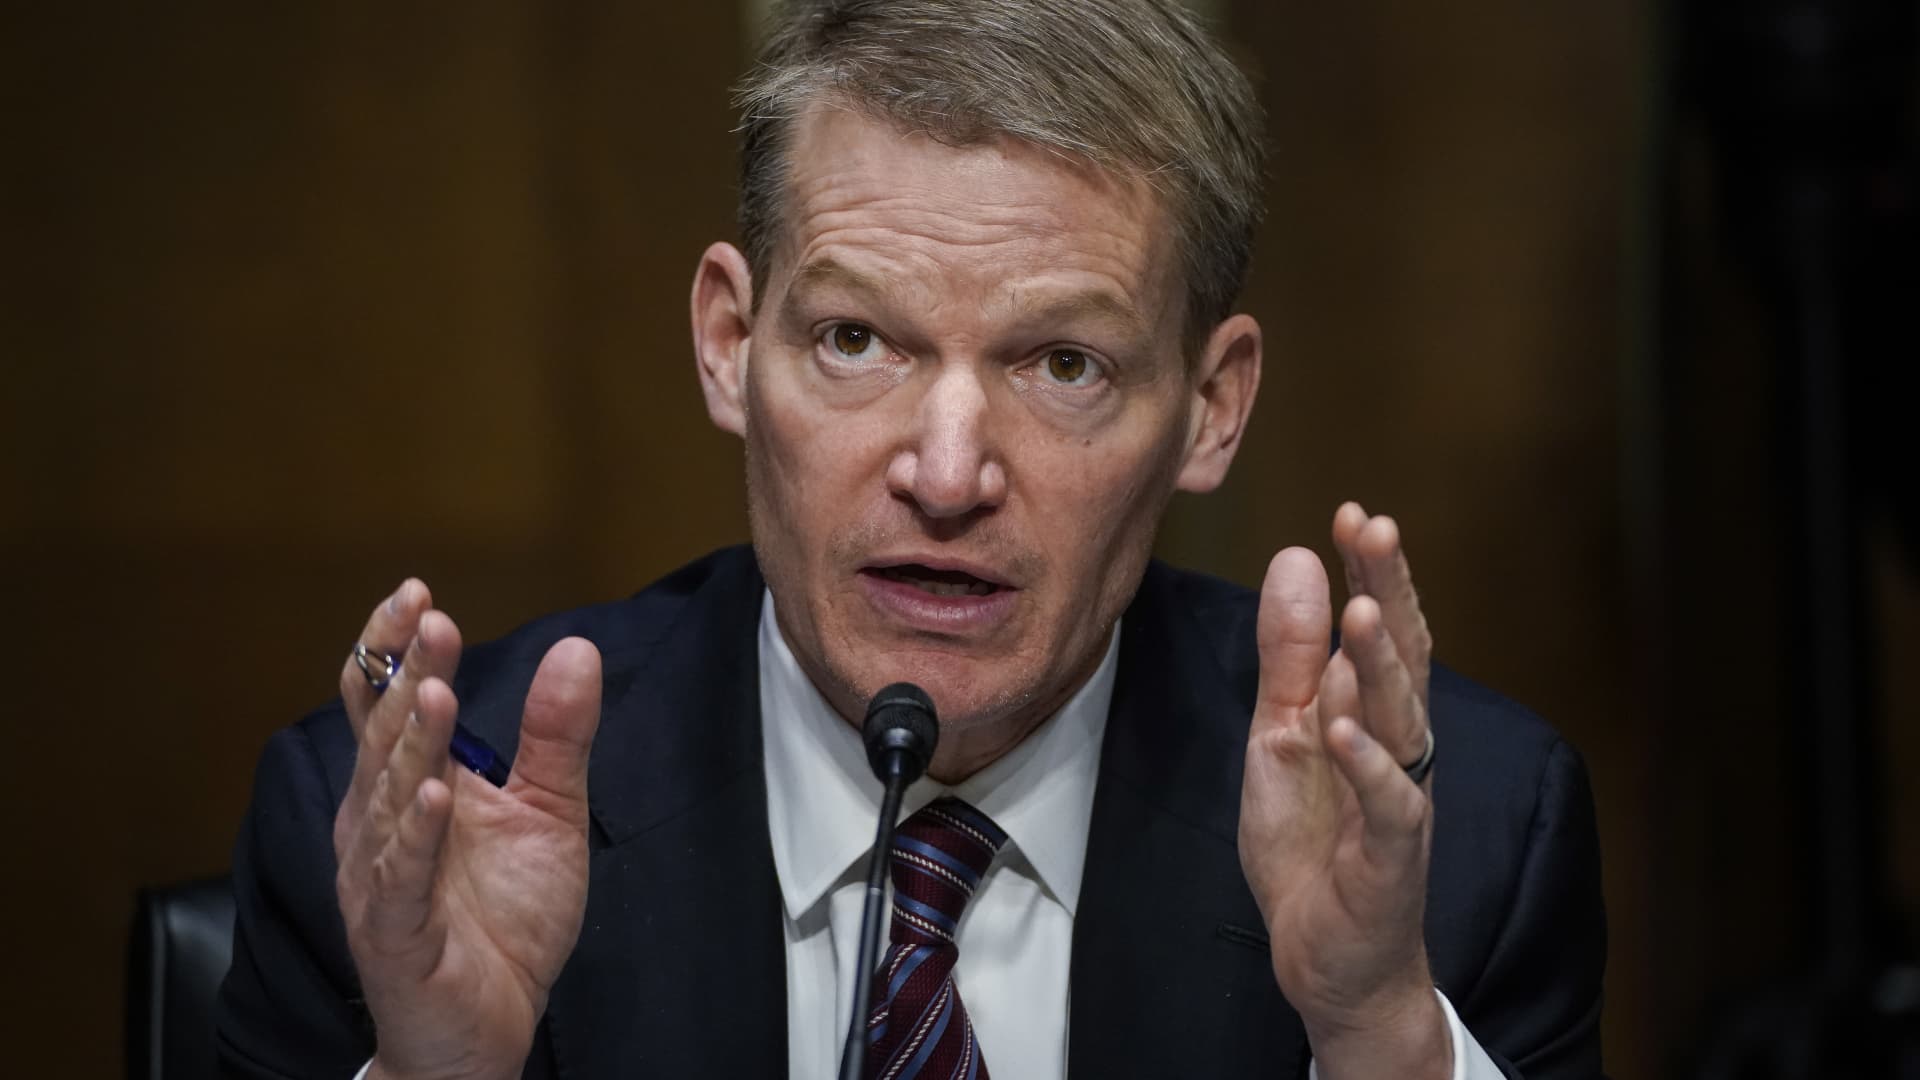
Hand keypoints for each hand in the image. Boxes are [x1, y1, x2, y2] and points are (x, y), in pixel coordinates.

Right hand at [332, 580, 602, 1079]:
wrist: (487, 1030)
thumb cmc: (502, 922)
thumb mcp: (548, 813)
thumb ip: (556, 736)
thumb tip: (576, 648)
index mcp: (405, 789)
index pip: (385, 705)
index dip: (394, 649)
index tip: (417, 593)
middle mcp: (379, 825)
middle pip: (386, 736)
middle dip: (408, 675)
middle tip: (428, 616)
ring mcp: (381, 878)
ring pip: (390, 797)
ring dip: (413, 742)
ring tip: (437, 689)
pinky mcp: (398, 932)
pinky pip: (403, 877)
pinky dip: (418, 834)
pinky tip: (435, 792)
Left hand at [1238, 504, 1447, 1077]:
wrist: (1328, 956)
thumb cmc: (1313, 843)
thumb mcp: (1280, 736)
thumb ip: (1289, 657)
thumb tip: (1297, 560)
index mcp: (1373, 713)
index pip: (1380, 631)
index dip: (1371, 573)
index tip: (1353, 513)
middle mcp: (1400, 747)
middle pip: (1403, 659)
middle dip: (1389, 592)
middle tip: (1374, 528)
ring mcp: (1401, 800)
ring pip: (1401, 722)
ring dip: (1381, 666)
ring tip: (1362, 611)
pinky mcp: (1392, 858)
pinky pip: (1387, 805)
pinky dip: (1367, 765)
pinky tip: (1343, 727)